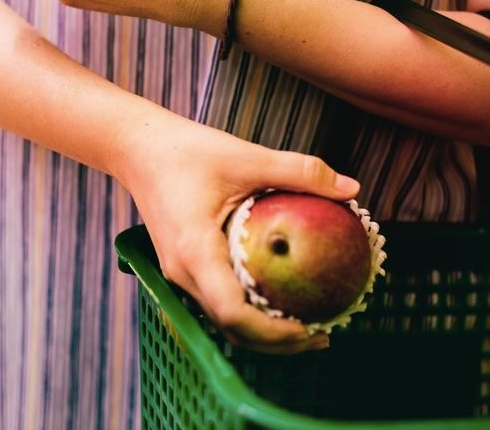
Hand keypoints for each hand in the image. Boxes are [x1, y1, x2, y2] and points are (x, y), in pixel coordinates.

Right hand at [117, 113, 360, 352]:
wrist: (137, 148)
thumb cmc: (185, 150)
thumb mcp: (247, 155)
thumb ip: (299, 171)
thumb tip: (352, 188)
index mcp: (194, 250)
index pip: (232, 311)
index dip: (272, 331)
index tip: (309, 329)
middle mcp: (182, 271)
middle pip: (230, 326)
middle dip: (276, 342)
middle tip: (322, 335)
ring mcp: (179, 273)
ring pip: (222, 320)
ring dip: (262, 332)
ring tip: (307, 326)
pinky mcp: (182, 267)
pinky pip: (217, 301)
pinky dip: (249, 312)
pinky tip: (278, 299)